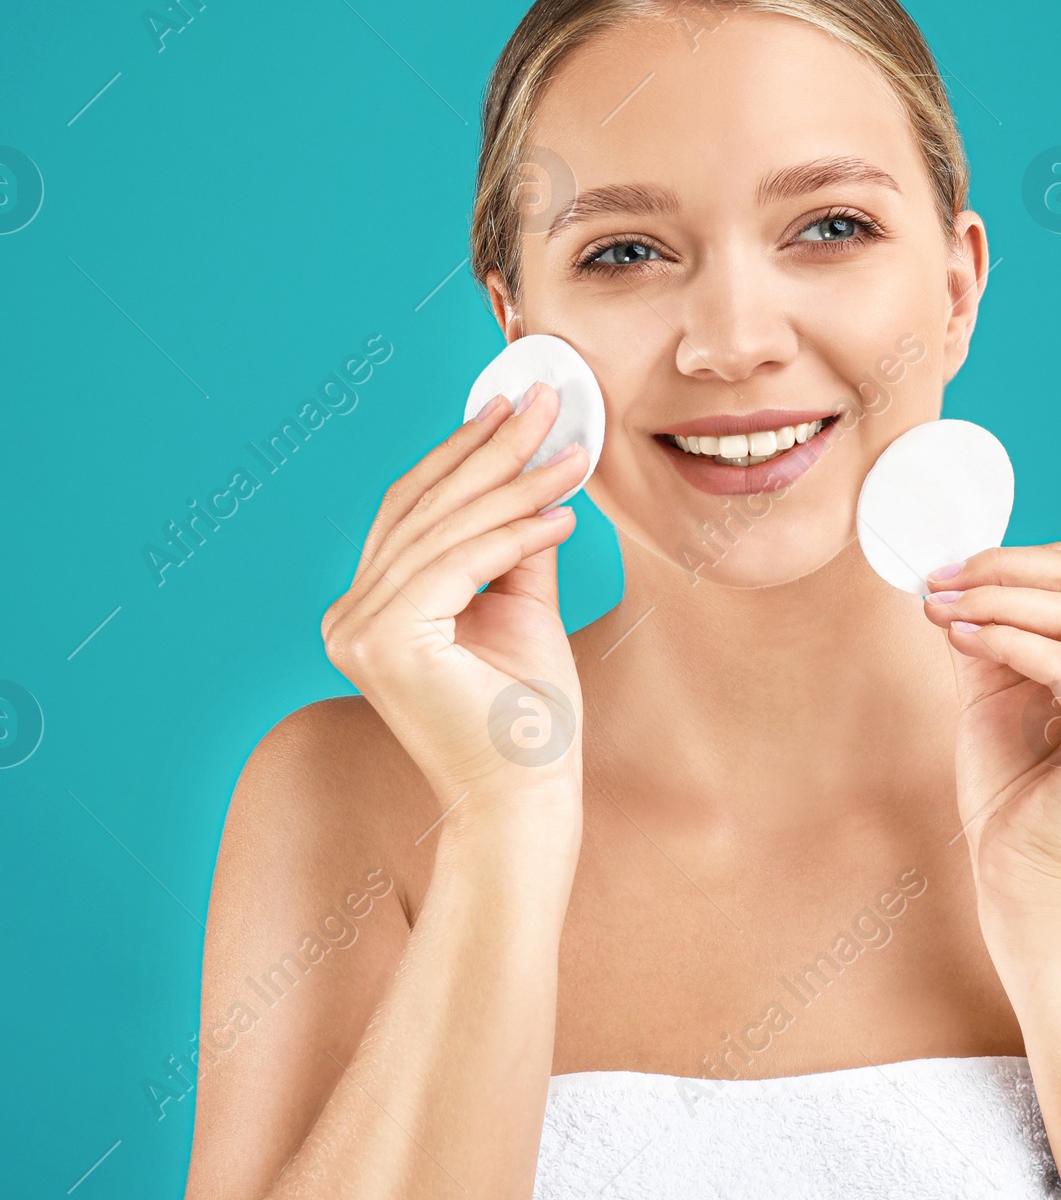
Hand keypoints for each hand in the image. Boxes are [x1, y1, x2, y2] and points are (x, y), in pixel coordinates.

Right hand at [321, 384, 587, 841]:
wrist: (527, 798)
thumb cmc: (529, 716)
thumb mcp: (523, 606)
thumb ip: (516, 541)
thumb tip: (539, 467)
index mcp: (372, 609)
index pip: (416, 510)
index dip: (464, 451)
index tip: (513, 404)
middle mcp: (349, 617)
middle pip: (426, 509)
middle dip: (493, 448)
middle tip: (547, 401)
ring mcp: (357, 631)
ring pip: (446, 530)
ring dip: (516, 483)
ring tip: (573, 454)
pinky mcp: (385, 642)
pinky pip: (460, 564)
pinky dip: (515, 533)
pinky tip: (564, 513)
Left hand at [922, 536, 1060, 924]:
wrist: (1022, 884)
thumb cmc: (1012, 794)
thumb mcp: (996, 690)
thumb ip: (990, 630)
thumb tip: (955, 574)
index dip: (1028, 555)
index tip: (954, 570)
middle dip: (1008, 567)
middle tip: (941, 581)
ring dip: (997, 600)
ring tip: (942, 610)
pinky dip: (1006, 640)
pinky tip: (960, 639)